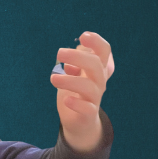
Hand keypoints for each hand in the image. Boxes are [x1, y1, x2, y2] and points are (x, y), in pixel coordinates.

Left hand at [51, 32, 114, 151]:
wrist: (78, 122)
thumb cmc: (76, 93)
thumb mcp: (76, 73)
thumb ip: (78, 60)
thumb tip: (79, 47)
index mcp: (95, 70)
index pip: (104, 52)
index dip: (97, 42)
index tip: (83, 36)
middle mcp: (98, 82)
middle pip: (96, 65)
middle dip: (78, 57)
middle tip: (59, 52)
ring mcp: (94, 98)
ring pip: (90, 86)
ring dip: (71, 80)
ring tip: (53, 78)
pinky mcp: (88, 114)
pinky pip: (88, 109)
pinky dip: (78, 104)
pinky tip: (67, 100)